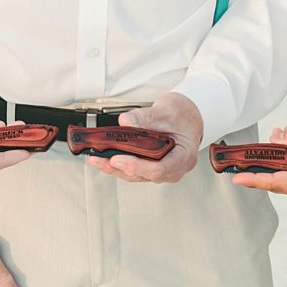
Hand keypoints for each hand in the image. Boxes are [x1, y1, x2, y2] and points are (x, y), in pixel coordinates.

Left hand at [78, 94, 202, 184]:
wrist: (190, 116)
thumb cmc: (183, 115)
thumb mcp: (166, 110)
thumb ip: (145, 117)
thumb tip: (126, 122)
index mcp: (183, 157)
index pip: (159, 168)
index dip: (137, 166)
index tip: (118, 159)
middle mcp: (174, 168)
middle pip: (145, 175)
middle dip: (119, 168)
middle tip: (98, 160)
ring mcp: (165, 169)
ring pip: (139, 175)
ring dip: (116, 169)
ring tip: (96, 160)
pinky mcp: (155, 166)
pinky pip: (138, 170)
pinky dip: (121, 165)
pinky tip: (106, 159)